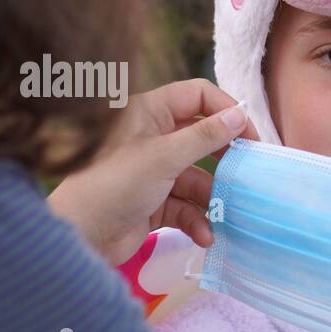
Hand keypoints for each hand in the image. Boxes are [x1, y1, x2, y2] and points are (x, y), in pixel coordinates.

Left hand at [47, 79, 257, 265]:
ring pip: (197, 176)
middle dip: (225, 157)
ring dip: (212, 198)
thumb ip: (205, 136)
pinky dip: (197, 220)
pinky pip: (186, 205)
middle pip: (202, 137)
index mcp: (149, 112)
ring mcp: (154, 170)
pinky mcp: (155, 201)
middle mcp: (153, 136)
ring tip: (228, 215)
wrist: (79, 235)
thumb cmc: (114, 184)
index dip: (227, 111)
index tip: (251, 136)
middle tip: (251, 172)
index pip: (198, 95)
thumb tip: (240, 114)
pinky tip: (205, 235)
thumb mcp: (164, 157)